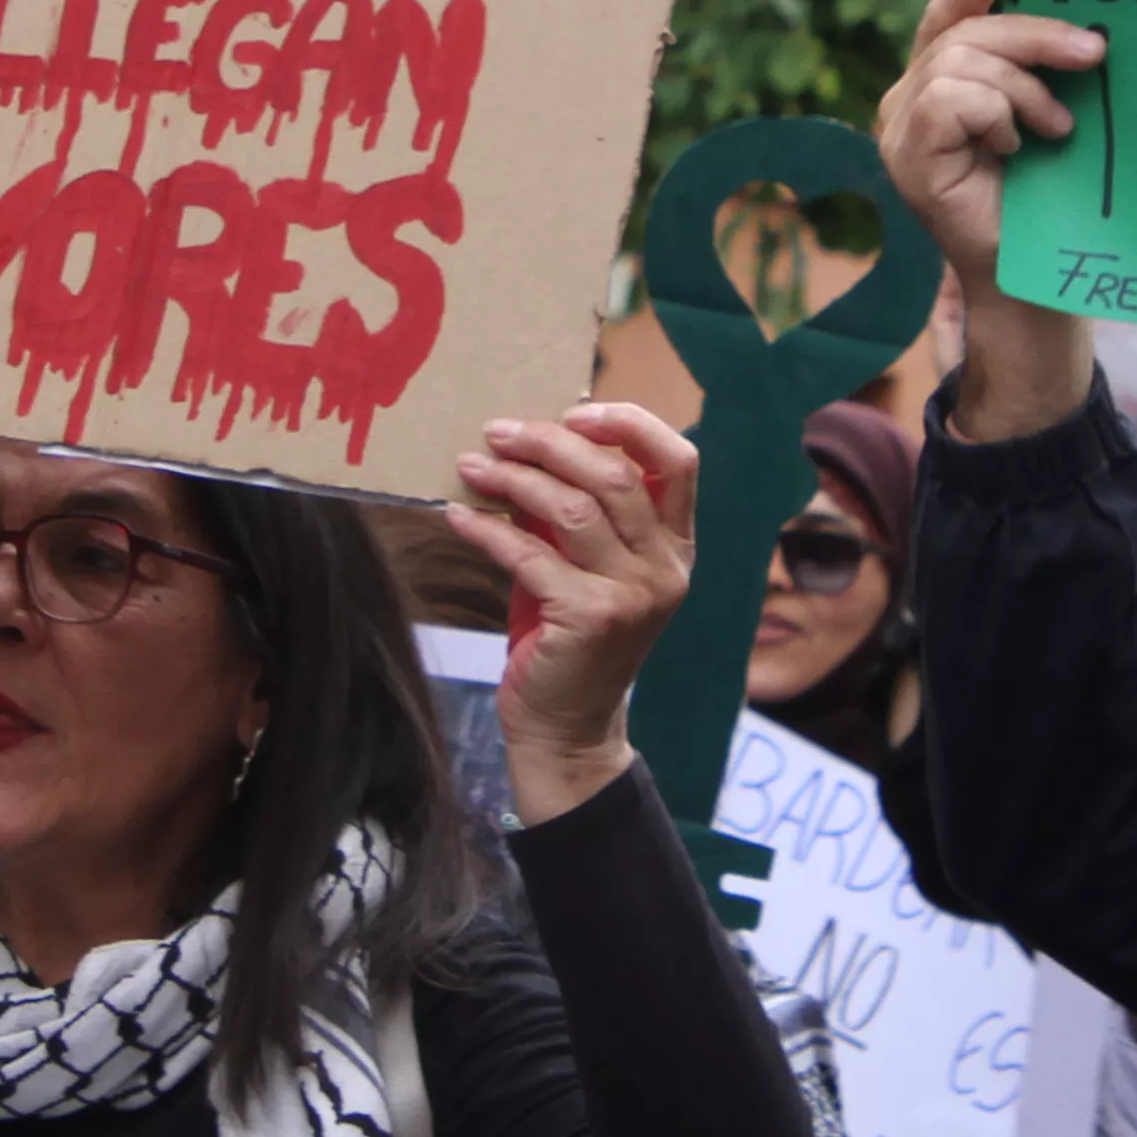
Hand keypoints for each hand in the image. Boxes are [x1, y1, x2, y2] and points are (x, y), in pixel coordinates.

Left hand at [451, 404, 691, 825]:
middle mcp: (667, 568)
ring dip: (513, 479)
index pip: (679, 461)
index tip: (575, 409)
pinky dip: (486, 529)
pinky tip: (457, 516)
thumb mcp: (587, 567)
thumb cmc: (569, 637)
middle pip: (616, 475)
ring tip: (470, 465)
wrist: (566, 727)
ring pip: (574, 508)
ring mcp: (634, 595)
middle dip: (550, 443)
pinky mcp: (590, 618)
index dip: (631, 424)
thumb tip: (529, 442)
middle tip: (497, 431)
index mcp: (677, 546)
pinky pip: (530, 554)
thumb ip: (576, 512)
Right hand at [880, 0, 1106, 441]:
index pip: (952, 11)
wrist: (1033, 282)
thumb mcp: (1047, 114)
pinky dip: (992, 114)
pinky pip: (948, 99)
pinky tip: (1013, 147)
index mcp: (940, 78)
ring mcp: (899, 128)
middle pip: (963, 30)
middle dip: (1033, 33)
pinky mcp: (904, 158)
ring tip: (1055, 128)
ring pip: (957, 60)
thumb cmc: (1048, 197)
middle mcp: (907, 97)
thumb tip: (1084, 15)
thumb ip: (1038, 68)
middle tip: (1095, 53)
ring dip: (1021, 88)